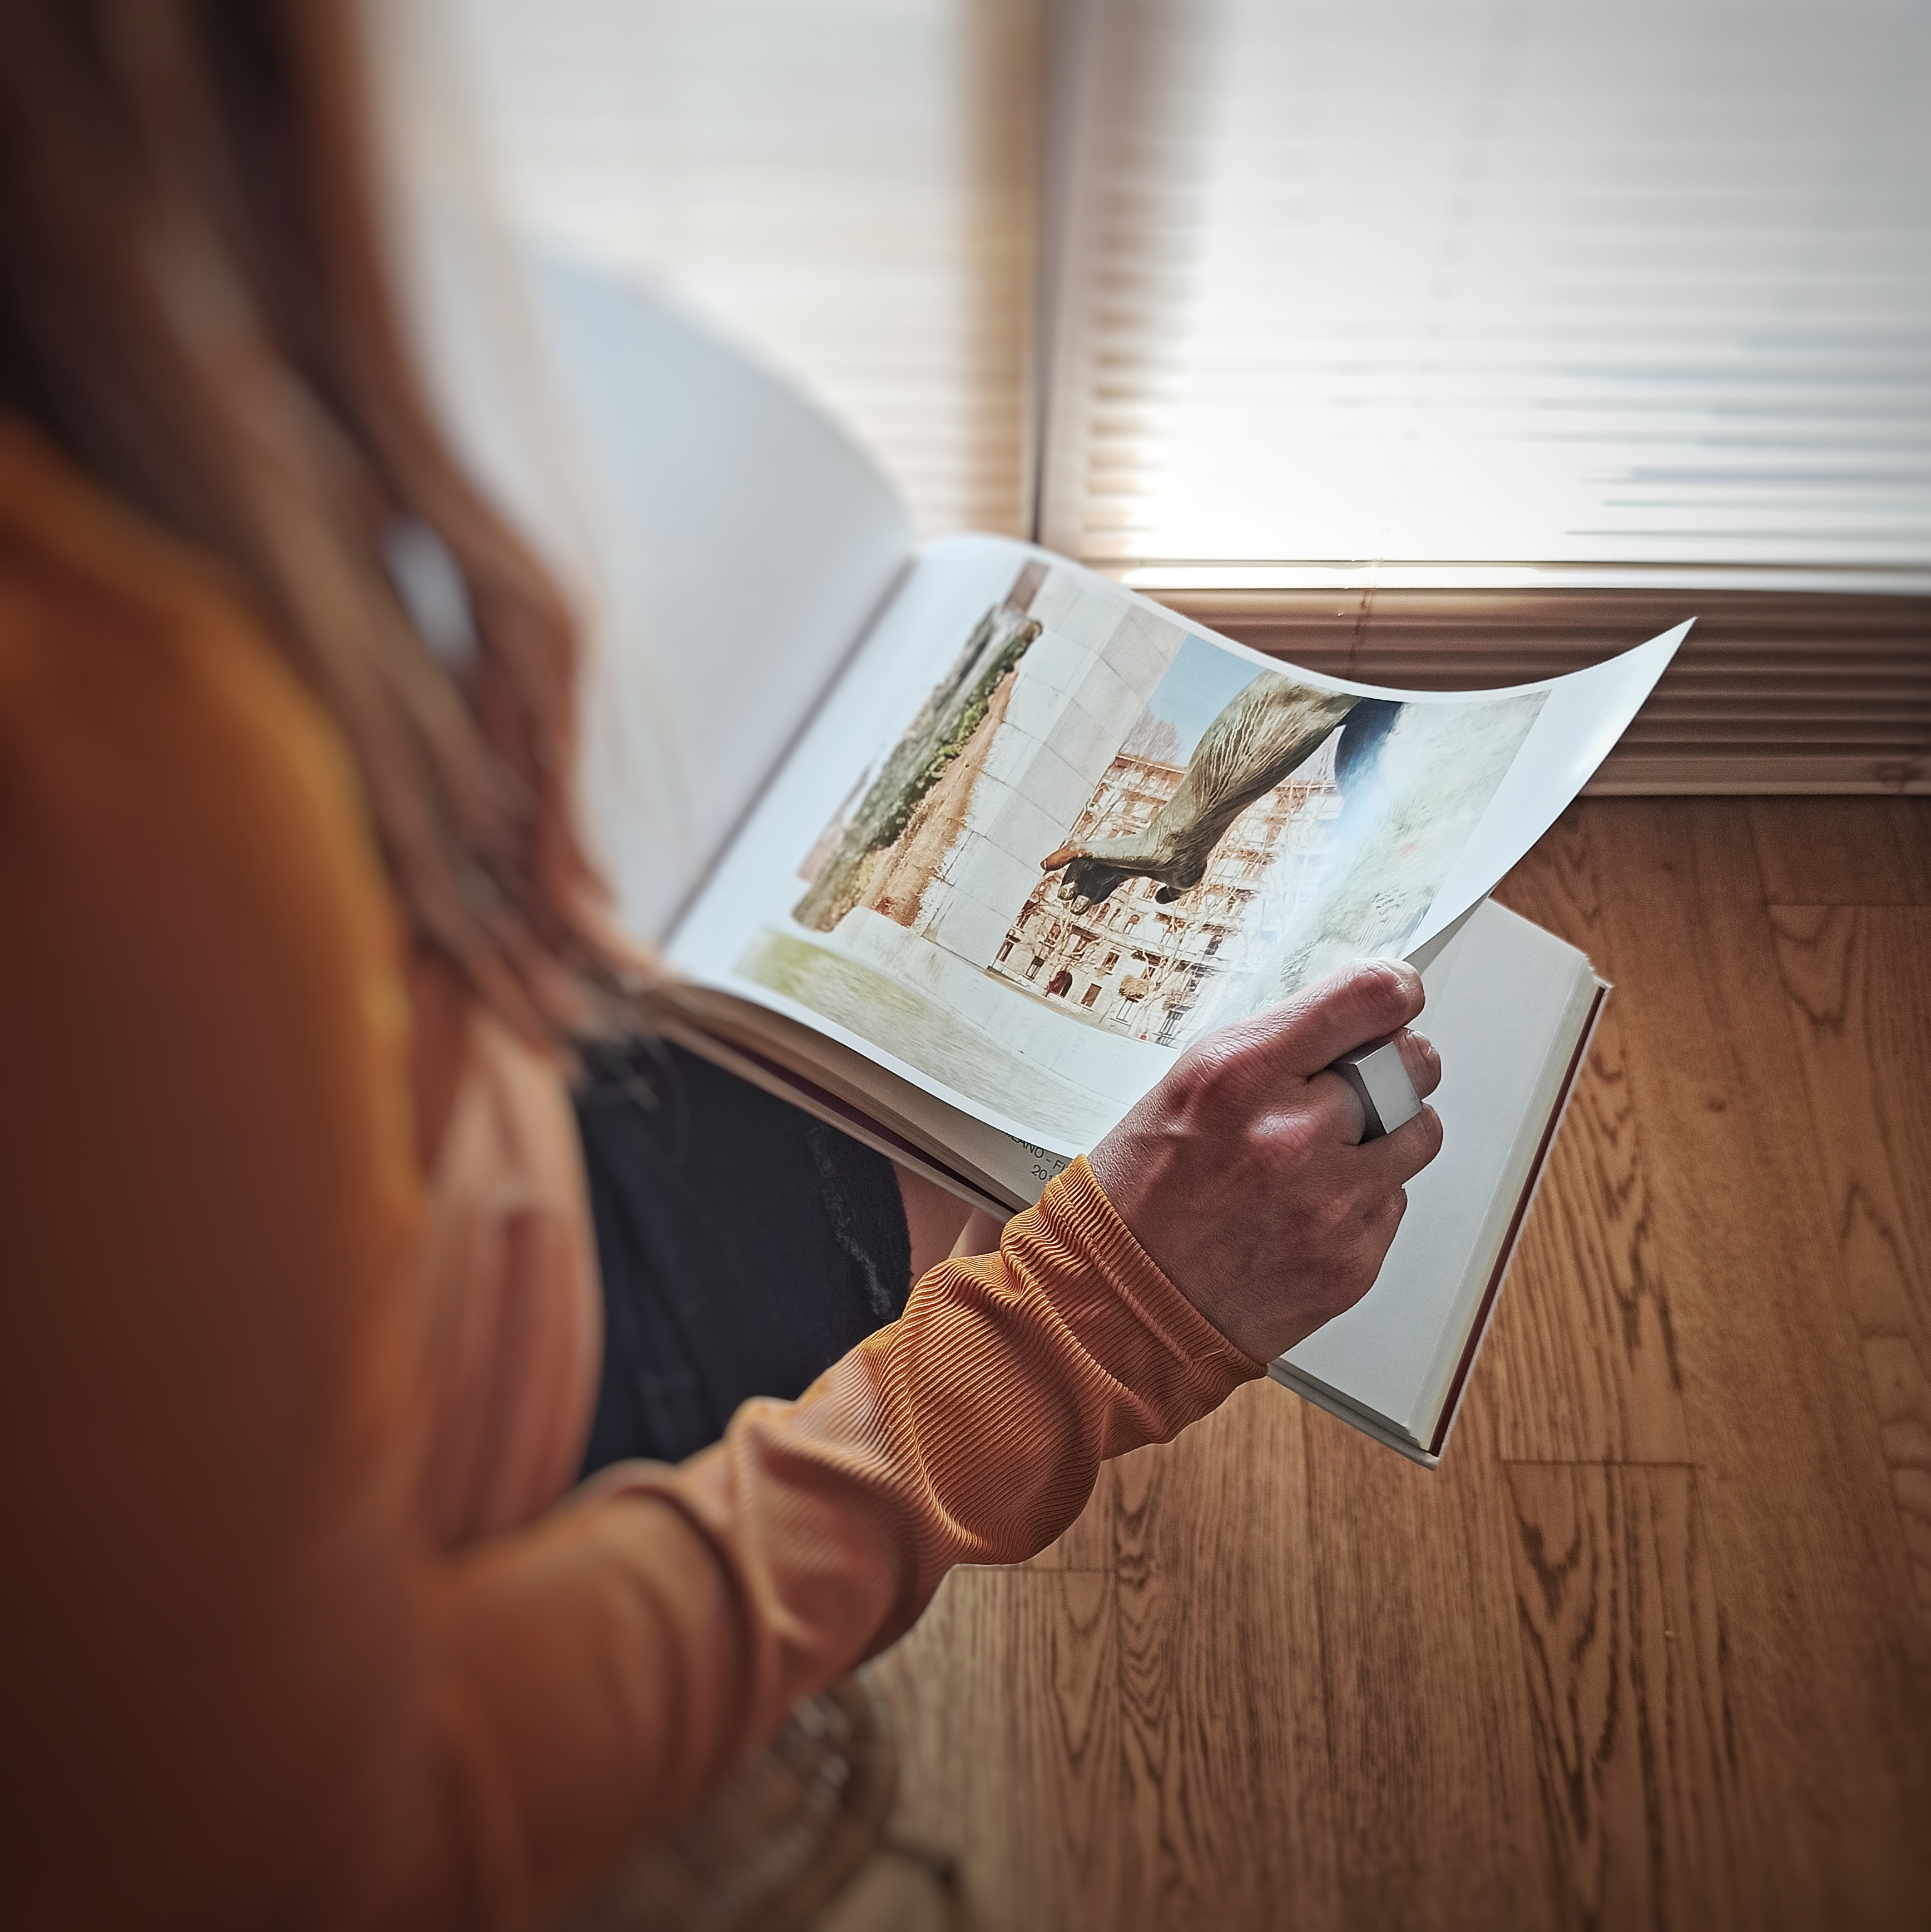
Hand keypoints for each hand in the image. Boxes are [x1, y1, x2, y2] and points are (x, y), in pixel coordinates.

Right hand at [1086, 959, 1443, 1362]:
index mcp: (1240, 1075)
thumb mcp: (1187, 1085)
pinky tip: (1306, 1210)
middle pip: (1410, 1066)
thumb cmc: (1144, 1193)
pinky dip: (1362, 1200)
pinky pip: (1394, 1203)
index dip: (1395, 990)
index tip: (1397, 997)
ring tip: (1326, 1154)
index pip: (1368, 997)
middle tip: (1356, 1086)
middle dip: (1392, 1068)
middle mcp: (1291, 1136)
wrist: (1125, 1305)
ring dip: (1386, 1135)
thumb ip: (1277, 1048)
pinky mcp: (1353, 1262)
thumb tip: (1358, 1020)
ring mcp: (1329, 1205)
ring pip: (1418, 1134)